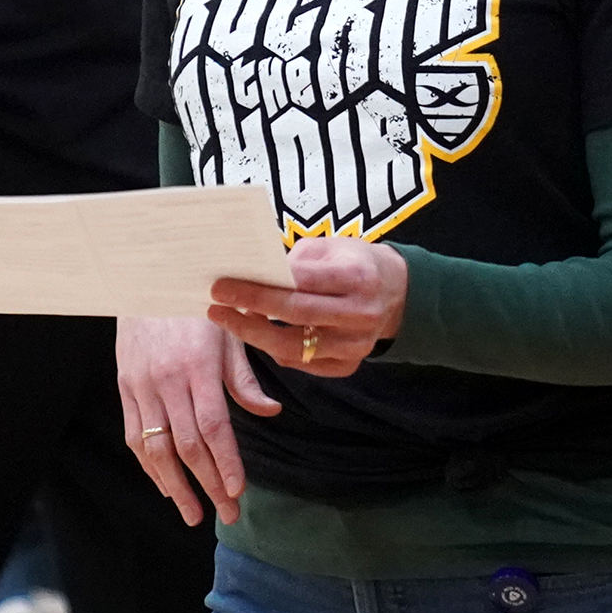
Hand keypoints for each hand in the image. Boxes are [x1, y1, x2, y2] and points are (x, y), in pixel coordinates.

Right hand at [117, 315, 278, 526]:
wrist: (144, 280)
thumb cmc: (196, 307)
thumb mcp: (228, 334)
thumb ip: (245, 378)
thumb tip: (271, 412)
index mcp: (199, 367)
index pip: (214, 427)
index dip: (226, 463)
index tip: (238, 492)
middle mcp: (168, 381)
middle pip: (187, 446)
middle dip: (208, 485)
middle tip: (226, 514)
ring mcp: (142, 386)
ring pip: (156, 448)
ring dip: (175, 486)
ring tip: (193, 513)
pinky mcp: (125, 387)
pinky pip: (134, 436)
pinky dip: (149, 466)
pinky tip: (166, 485)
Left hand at [208, 236, 407, 380]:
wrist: (396, 292)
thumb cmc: (353, 262)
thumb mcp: (329, 248)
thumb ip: (293, 262)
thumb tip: (247, 275)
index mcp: (358, 277)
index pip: (300, 283)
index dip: (258, 286)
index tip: (222, 285)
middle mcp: (361, 314)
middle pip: (294, 317)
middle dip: (249, 312)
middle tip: (215, 306)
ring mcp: (357, 344)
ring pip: (295, 348)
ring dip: (256, 336)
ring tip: (230, 321)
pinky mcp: (350, 365)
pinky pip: (303, 363)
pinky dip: (276, 350)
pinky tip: (259, 334)